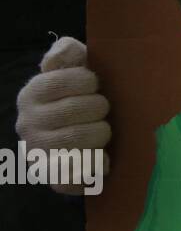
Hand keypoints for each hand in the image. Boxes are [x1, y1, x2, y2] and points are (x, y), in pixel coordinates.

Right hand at [15, 37, 110, 193]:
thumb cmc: (82, 95)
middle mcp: (28, 124)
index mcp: (32, 94)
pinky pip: (76, 174)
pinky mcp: (53, 178)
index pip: (65, 81)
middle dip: (100, 108)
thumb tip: (62, 53)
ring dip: (101, 133)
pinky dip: (96, 165)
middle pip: (77, 110)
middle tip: (102, 111)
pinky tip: (103, 157)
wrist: (79, 136)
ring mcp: (38, 153)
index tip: (95, 86)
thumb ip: (67, 52)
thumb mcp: (75, 66)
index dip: (89, 82)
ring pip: (79, 140)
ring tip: (102, 130)